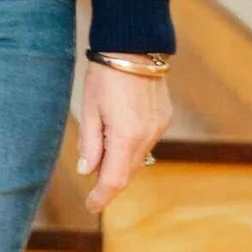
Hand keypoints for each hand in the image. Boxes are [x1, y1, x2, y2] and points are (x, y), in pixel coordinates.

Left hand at [75, 60, 171, 212]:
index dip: (101, 196)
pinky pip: (147, 140)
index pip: (114, 179)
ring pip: (138, 157)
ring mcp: (159, 127)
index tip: (90, 205)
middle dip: (108, 178)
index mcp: (126, 136)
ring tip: (100, 146)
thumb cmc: (105, 74)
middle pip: (127, 170)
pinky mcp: (164, 118)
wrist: (133, 46)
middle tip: (90, 177)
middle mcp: (147, 136)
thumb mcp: (89, 108)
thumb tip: (87, 171)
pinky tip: (118, 131)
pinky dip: (131, 145)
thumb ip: (90, 142)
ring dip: (120, 159)